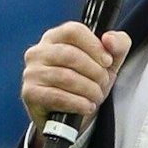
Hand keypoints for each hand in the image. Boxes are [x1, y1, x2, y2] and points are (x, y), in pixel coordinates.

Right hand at [20, 23, 131, 144]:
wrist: (68, 116)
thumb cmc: (86, 82)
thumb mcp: (108, 63)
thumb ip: (118, 45)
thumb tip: (109, 39)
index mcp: (55, 37)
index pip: (73, 30)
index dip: (94, 46)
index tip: (107, 61)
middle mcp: (38, 51)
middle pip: (70, 54)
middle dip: (94, 72)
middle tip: (102, 83)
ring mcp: (31, 72)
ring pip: (65, 76)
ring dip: (88, 89)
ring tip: (96, 96)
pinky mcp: (30, 93)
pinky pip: (57, 96)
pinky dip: (77, 103)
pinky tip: (86, 106)